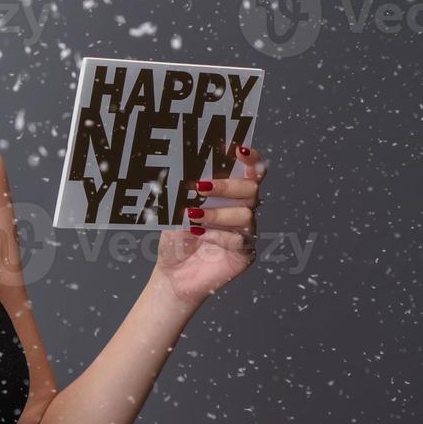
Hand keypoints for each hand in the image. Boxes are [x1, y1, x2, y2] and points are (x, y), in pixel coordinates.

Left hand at [152, 145, 268, 306]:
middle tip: (201, 187)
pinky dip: (217, 235)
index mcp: (230, 197)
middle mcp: (242, 211)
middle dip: (227, 186)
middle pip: (250, 190)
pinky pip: (240, 240)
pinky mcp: (245, 254)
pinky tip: (198, 235)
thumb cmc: (176, 240)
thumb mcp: (174, 212)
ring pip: (245, 215)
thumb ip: (183, 193)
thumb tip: (183, 171)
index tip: (239, 149)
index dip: (251, 160)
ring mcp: (246, 233)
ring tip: (193, 216)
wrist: (172, 274)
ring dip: (217, 214)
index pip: (250, 173)